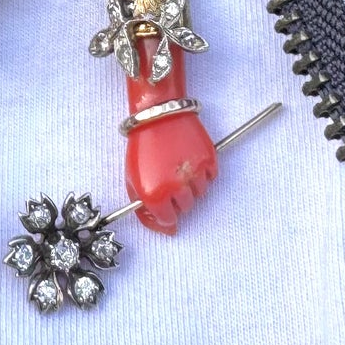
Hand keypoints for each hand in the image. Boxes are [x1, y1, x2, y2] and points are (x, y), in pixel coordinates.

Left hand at [124, 38, 217, 232]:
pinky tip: (190, 160)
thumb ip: (145, 209)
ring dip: (192, 186)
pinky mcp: (209, 159)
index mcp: (155, 194)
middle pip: (186, 208)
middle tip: (170, 180)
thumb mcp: (134, 179)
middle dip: (178, 199)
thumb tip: (166, 230)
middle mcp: (177, 187)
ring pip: (200, 194)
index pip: (168, 219)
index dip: (165, 212)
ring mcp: (195, 173)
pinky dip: (204, 173)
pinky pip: (211, 177)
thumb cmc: (142, 146)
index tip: (164, 204)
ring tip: (179, 167)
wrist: (157, 113)